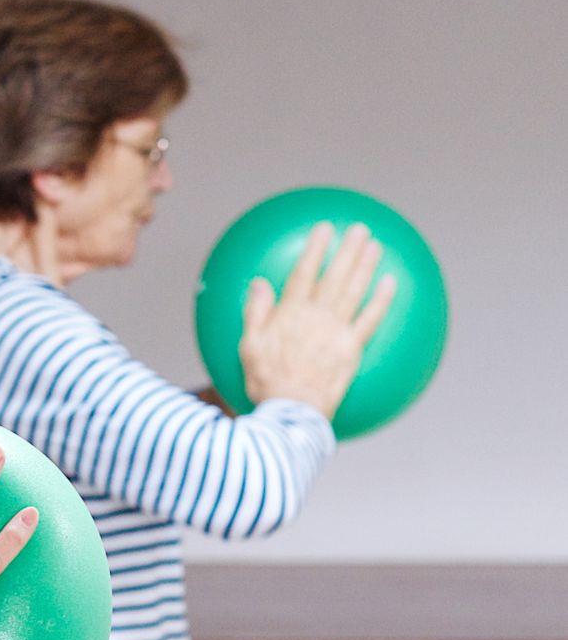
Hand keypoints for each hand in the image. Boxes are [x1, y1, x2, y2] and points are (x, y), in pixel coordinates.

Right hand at [239, 222, 396, 417]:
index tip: (325, 229)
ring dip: (366, 266)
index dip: (315, 249)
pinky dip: (381, 300)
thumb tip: (259, 284)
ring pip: (355, 291)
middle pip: (335, 276)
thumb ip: (255, 312)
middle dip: (348, 250)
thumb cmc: (266, 381)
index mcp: (290, 314)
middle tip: (359, 229)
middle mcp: (316, 316)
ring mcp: (337, 331)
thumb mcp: (248, 346)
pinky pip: (371, 319)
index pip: (304, 273)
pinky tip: (391, 283)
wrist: (292, 410)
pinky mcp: (352, 349)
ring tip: (375, 245)